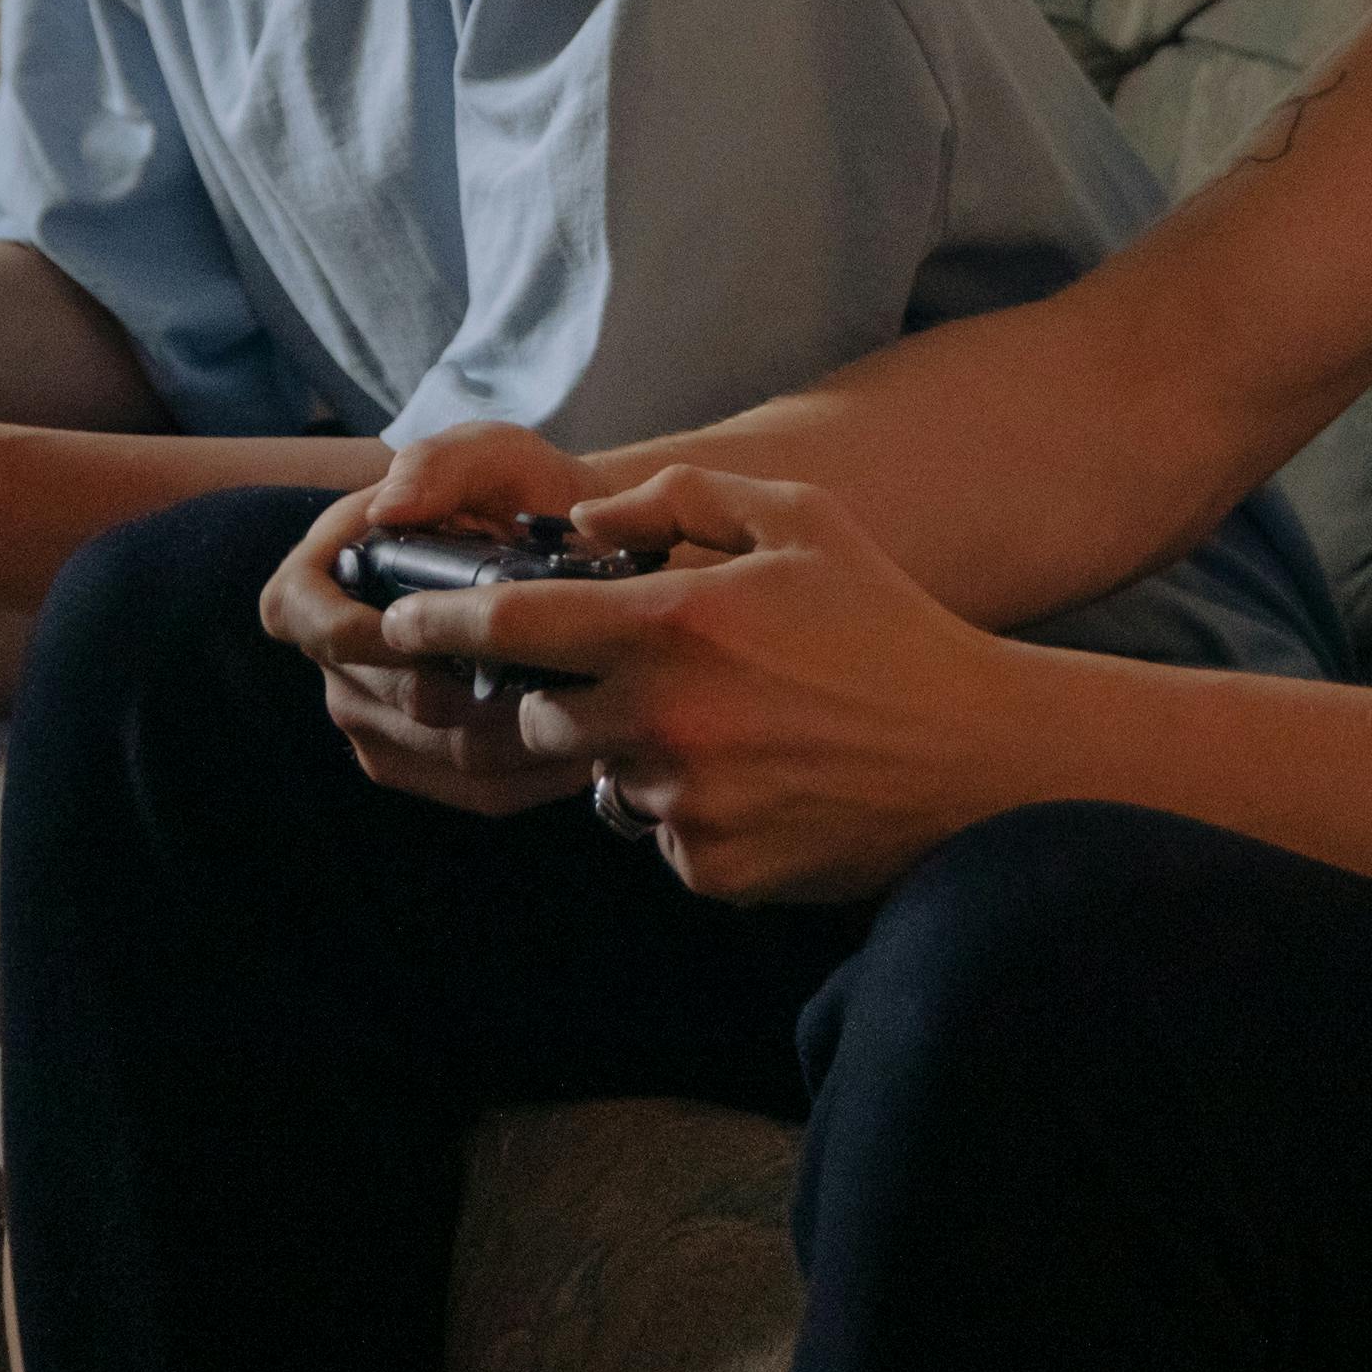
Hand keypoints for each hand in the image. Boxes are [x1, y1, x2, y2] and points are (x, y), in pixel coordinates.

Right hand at [265, 426, 616, 818]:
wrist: (583, 548)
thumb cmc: (524, 490)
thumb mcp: (491, 453)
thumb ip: (441, 464)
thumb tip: (386, 508)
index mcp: (328, 569)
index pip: (296, 614)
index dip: (353, 634)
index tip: (429, 629)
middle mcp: (338, 652)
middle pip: (383, 700)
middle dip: (469, 691)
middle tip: (552, 671)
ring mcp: (376, 714)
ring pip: (437, 753)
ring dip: (513, 738)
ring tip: (585, 706)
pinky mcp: (428, 761)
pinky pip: (471, 791)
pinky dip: (532, 777)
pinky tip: (585, 746)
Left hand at [399, 465, 1014, 904]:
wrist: (973, 757)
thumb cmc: (885, 626)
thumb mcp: (801, 523)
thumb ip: (684, 501)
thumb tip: (589, 517)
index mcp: (676, 622)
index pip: (514, 623)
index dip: (441, 621)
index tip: (398, 621)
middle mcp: (664, 717)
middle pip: (539, 712)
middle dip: (558, 694)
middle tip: (634, 674)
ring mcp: (683, 803)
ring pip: (604, 776)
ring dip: (634, 752)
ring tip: (732, 726)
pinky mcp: (706, 871)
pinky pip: (656, 839)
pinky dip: (686, 813)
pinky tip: (760, 781)